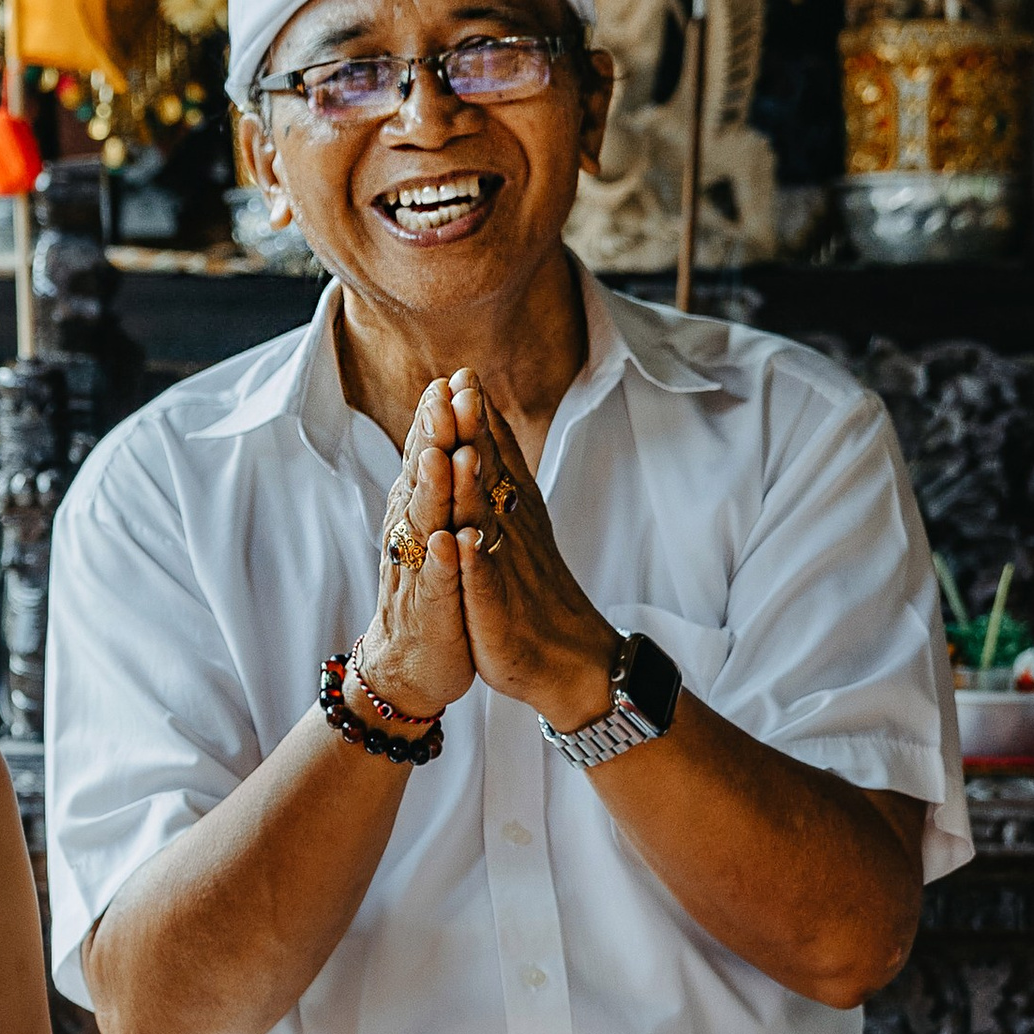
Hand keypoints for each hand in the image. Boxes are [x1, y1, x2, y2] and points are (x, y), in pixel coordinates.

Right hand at [355, 378, 474, 724]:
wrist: (412, 663)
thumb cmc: (432, 589)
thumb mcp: (436, 526)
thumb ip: (439, 476)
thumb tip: (444, 420)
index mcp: (417, 512)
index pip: (426, 456)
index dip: (436, 420)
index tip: (450, 379)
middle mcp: (411, 536)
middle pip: (420, 480)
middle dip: (431, 438)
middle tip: (442, 397)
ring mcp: (419, 573)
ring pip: (424, 526)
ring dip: (433, 491)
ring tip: (443, 457)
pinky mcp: (432, 612)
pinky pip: (437, 584)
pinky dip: (442, 563)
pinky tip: (447, 542)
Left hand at [446, 368, 622, 727]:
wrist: (572, 660)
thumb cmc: (535, 592)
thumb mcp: (518, 524)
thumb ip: (501, 472)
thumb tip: (484, 420)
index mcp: (512, 513)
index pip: (494, 455)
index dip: (479, 416)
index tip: (462, 372)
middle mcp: (512, 533)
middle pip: (491, 476)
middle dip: (476, 432)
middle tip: (461, 387)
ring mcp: (506, 570)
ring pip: (488, 523)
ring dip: (474, 488)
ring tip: (461, 451)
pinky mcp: (497, 611)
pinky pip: (484, 584)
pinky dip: (474, 563)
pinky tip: (464, 542)